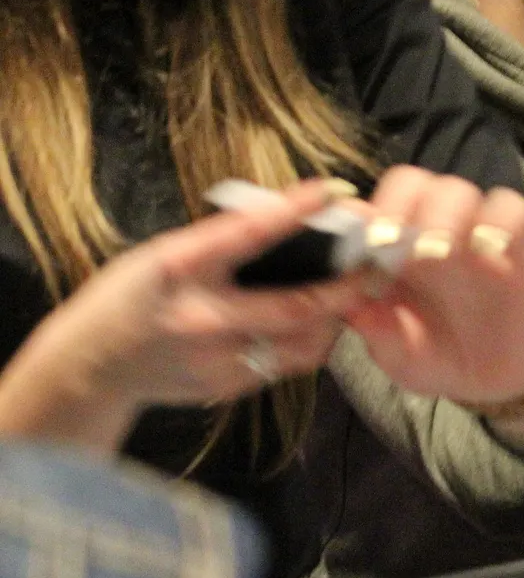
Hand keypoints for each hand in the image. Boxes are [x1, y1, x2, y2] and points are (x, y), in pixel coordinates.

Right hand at [0, 180, 362, 447]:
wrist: (88, 369)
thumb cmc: (130, 296)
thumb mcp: (164, 253)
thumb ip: (222, 240)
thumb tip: (287, 215)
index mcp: (179, 270)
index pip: (245, 234)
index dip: (293, 210)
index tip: (334, 188)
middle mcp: (200, 318)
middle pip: (295, 307)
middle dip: (347, 288)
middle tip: (380, 266)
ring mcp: (215, 361)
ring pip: (302, 345)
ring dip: (336, 320)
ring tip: (355, 295)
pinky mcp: (226, 389)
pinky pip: (284, 365)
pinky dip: (309, 341)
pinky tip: (318, 322)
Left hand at [340, 167, 523, 405]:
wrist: (491, 379)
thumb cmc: (435, 360)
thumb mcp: (399, 358)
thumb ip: (379, 333)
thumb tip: (350, 305)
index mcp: (390, 251)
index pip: (373, 205)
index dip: (366, 216)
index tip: (366, 244)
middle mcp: (427, 232)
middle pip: (414, 182)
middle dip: (404, 207)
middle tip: (402, 248)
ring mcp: (472, 234)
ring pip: (459, 190)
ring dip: (447, 212)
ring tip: (442, 253)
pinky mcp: (516, 245)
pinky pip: (514, 210)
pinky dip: (503, 221)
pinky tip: (492, 253)